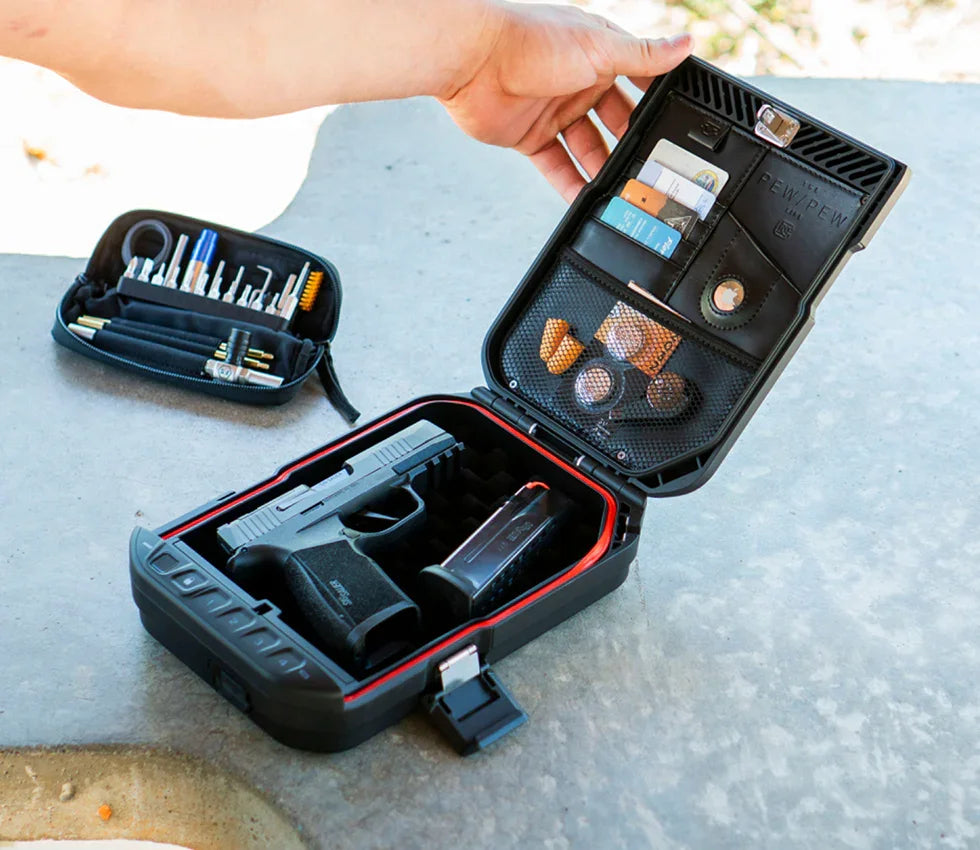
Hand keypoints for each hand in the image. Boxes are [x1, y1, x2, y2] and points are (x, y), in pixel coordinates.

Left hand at [439, 2, 692, 202]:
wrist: (472, 61)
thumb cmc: (529, 41)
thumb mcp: (598, 48)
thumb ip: (642, 56)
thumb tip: (686, 45)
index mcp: (599, 54)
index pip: (639, 81)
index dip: (656, 103)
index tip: (675, 128)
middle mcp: (578, 82)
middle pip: (615, 122)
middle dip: (631, 144)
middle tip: (650, 169)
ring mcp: (554, 111)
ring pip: (587, 149)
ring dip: (603, 170)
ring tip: (623, 193)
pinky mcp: (529, 136)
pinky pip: (556, 166)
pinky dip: (570, 185)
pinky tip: (586, 202)